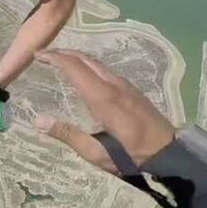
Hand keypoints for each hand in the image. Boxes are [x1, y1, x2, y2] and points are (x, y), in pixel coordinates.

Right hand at [33, 49, 174, 174]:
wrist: (169, 152)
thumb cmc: (131, 155)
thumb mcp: (96, 152)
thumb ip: (68, 134)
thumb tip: (38, 120)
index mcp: (102, 97)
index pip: (74, 67)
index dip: (54, 57)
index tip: (37, 54)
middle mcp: (113, 84)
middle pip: (85, 59)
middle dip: (62, 53)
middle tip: (43, 54)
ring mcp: (124, 84)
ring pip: (96, 62)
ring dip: (76, 57)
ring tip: (59, 60)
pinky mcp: (131, 89)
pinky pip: (104, 69)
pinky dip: (87, 65)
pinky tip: (83, 74)